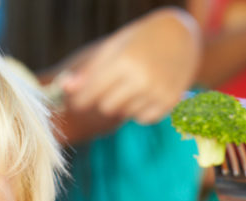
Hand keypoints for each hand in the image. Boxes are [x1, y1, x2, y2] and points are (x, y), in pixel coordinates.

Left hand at [60, 7, 199, 123]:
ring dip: (124, 104)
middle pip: (106, 107)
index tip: (77, 103)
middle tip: (112, 86)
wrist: (180, 36)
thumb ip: (89, 71)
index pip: (92, 92)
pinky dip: (140, 110)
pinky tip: (145, 93)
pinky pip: (143, 118)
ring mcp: (157, 92)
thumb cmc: (139, 40)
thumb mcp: (112, 48)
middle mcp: (141, 79)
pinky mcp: (169, 103)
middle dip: (104, 99)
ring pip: (125, 114)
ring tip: (132, 85)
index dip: (81, 100)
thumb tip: (66, 89)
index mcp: (123, 61)